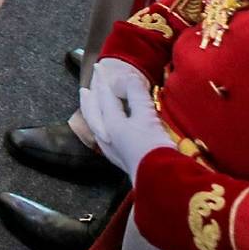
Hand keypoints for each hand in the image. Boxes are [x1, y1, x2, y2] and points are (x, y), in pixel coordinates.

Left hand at [79, 58, 171, 175]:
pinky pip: (103, 135)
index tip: (99, 67)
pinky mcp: (121, 159)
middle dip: (91, 97)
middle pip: (93, 111)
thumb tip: (127, 77)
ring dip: (93, 110)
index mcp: (110, 123)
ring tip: (91, 102)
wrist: (161, 182)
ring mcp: (111, 149)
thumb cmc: (154, 147)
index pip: (105, 96)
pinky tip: (107, 129)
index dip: (104, 80)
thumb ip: (136, 94)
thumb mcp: (147, 116)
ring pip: (96, 123)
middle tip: (87, 86)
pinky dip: (102, 125)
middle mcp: (106, 136)